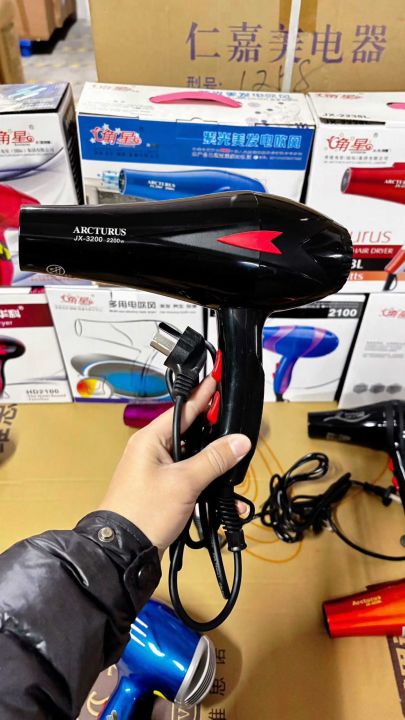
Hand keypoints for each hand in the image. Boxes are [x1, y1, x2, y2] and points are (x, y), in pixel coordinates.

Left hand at [98, 375, 250, 553]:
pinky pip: (190, 478)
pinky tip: (225, 494)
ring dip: (213, 461)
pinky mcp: (164, 490)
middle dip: (215, 433)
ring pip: (193, 457)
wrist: (122, 552)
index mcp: (150, 440)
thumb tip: (239, 441)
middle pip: (190, 432)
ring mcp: (157, 471)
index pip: (182, 409)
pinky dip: (207, 482)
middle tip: (237, 425)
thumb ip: (214, 459)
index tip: (216, 380)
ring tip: (235, 459)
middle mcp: (152, 451)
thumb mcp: (184, 482)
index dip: (202, 396)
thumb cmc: (143, 512)